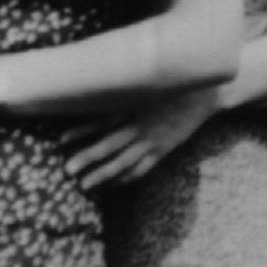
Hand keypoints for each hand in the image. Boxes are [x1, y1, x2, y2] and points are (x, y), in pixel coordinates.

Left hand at [62, 85, 224, 189]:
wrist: (206, 93)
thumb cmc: (173, 83)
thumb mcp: (146, 81)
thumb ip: (123, 87)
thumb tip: (96, 85)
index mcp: (133, 106)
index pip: (101, 120)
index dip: (80, 131)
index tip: (61, 140)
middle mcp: (141, 125)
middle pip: (108, 146)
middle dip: (86, 159)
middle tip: (67, 171)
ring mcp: (153, 140)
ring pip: (123, 163)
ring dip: (102, 175)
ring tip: (85, 185)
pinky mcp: (163, 149)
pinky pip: (142, 169)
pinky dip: (126, 178)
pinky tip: (112, 185)